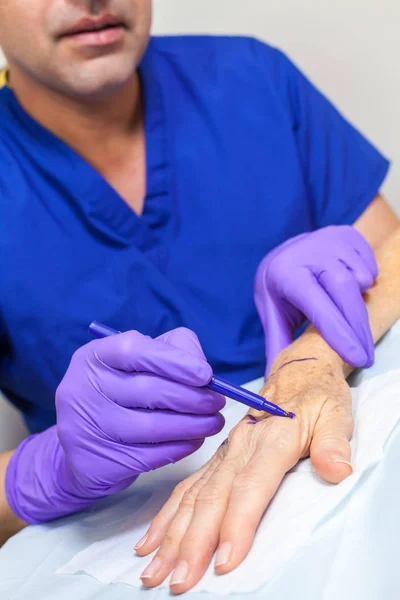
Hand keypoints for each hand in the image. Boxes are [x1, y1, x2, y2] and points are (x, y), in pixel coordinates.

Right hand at [5, 328, 224, 523]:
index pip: (133, 350)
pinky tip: (194, 440)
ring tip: (214, 423)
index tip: (206, 375)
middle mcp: (82, 388)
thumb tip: (204, 372)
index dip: (173, 361)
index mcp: (94, 357)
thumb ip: (170, 353)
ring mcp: (86, 428)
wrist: (82, 449)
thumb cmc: (120, 394)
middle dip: (193, 398)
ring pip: (152, 427)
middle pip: (148, 391)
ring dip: (193, 425)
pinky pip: (149, 456)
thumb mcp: (136, 363)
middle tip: (218, 403)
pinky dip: (179, 448)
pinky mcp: (97, 463)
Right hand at [135, 348, 351, 592]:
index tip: (226, 559)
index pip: (250, 486)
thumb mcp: (336, 414)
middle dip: (193, 541)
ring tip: (154, 568)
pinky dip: (166, 515)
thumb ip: (334, 443)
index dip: (237, 523)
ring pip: (192, 496)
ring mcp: (224, 453)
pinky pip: (186, 488)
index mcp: (271, 439)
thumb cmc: (316, 397)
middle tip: (179, 579)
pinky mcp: (217, 458)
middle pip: (212, 497)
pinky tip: (152, 538)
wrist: (297, 373)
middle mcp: (241, 447)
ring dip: (172, 534)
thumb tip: (338, 470)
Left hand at [254, 225, 376, 373]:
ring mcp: (331, 240)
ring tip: (346, 312)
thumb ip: (278, 343)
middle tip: (366, 358)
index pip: (319, 306)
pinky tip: (348, 288)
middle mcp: (310, 253)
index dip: (340, 334)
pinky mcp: (348, 235)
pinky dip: (365, 282)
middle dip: (359, 330)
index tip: (358, 359)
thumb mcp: (273, 311)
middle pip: (345, 293)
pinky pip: (369, 265)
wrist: (287, 249)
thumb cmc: (280, 286)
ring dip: (360, 302)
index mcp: (287, 274)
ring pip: (360, 279)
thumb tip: (275, 380)